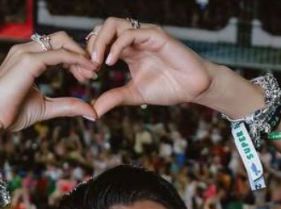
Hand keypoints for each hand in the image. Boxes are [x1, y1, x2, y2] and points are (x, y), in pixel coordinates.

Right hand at [0, 31, 98, 135]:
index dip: (75, 58)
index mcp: (26, 58)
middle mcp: (24, 50)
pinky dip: (76, 60)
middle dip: (80, 53)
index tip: (87, 75)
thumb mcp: (46, 108)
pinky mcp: (28, 61)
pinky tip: (86, 71)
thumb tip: (92, 112)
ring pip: (62, 41)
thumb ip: (68, 105)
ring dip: (80, 55)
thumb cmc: (11, 114)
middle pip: (61, 39)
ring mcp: (25, 53)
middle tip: (93, 73)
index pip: (56, 47)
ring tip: (91, 73)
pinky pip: (59, 54)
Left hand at [85, 18, 214, 117]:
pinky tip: (110, 62)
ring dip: (100, 41)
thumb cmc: (169, 88)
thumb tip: (94, 110)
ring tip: (96, 62)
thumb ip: (115, 98)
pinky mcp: (155, 35)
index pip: (100, 42)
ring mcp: (144, 34)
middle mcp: (134, 38)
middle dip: (90, 46)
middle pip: (102, 29)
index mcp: (127, 50)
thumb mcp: (135, 95)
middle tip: (87, 67)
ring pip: (113, 24)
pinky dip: (117, 46)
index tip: (85, 76)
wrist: (194, 88)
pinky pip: (130, 33)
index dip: (89, 56)